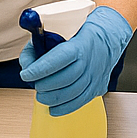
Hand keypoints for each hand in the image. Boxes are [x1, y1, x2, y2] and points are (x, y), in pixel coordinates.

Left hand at [18, 5, 132, 115]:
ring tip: (41, 96)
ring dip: (53, 99)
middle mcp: (89, 62)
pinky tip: (53, 109)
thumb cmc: (80, 32)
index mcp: (79, 45)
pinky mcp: (98, 87)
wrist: (110, 36)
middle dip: (45, 85)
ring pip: (73, 93)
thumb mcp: (60, 28)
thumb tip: (26, 62)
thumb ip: (40, 43)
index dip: (40, 69)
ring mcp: (96, 76)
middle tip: (34, 85)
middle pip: (65, 79)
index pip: (58, 59)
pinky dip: (65, 108)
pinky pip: (81, 101)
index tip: (26, 74)